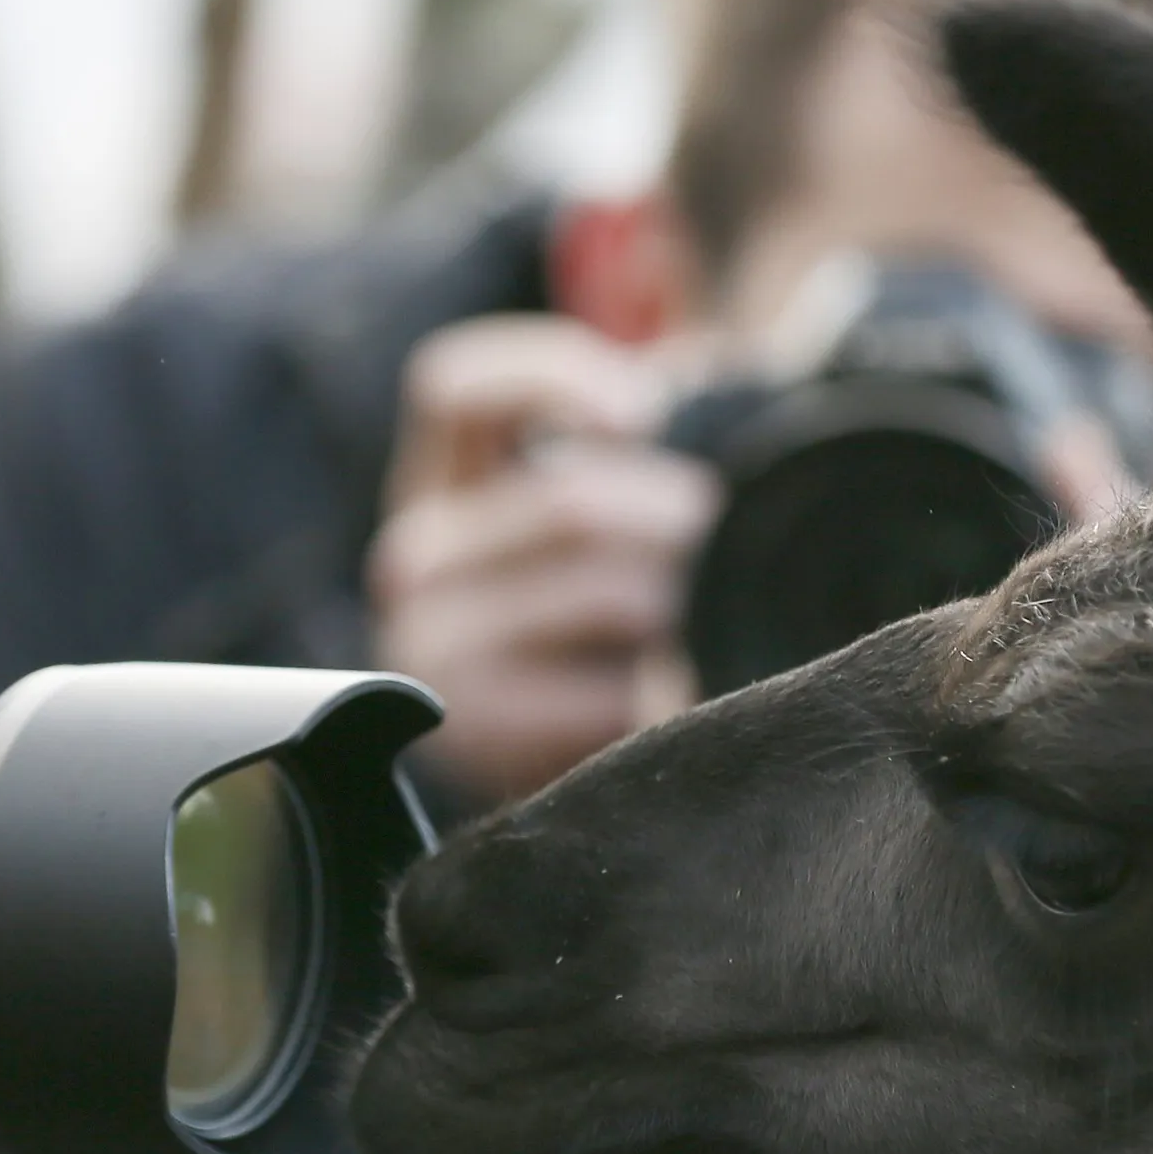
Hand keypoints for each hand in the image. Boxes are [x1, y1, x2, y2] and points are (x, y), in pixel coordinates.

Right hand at [370, 314, 720, 806]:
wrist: (593, 777)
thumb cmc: (623, 616)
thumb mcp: (617, 504)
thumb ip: (642, 433)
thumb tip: (712, 376)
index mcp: (446, 478)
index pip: (458, 390)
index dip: (552, 380)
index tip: (643, 414)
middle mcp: (417, 555)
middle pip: (574, 504)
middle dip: (681, 525)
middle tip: (735, 555)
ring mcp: (433, 645)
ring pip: (605, 595)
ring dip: (687, 611)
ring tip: (708, 630)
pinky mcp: (476, 727)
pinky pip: (608, 693)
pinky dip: (663, 693)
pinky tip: (674, 694)